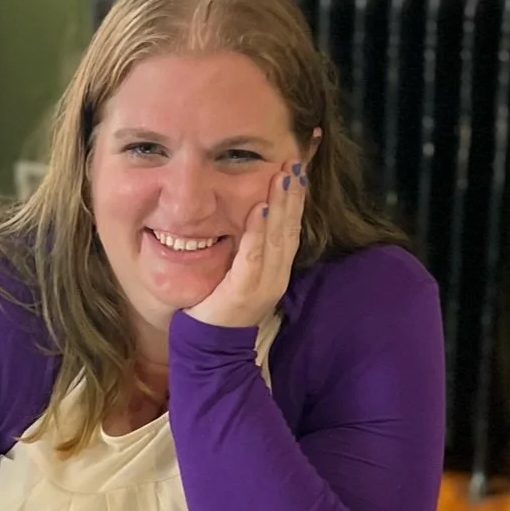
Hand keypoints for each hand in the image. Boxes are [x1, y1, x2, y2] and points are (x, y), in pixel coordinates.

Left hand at [184, 161, 306, 330]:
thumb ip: (250, 249)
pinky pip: (253, 256)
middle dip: (294, 194)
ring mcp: (263, 284)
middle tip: (295, 161)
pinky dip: (257, 232)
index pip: (292, 228)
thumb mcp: (241, 274)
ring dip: (282, 204)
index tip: (297, 170)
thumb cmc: (221, 307)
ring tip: (284, 176)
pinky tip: (260, 209)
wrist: (212, 348)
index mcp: (277, 270)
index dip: (296, 199)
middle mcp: (277, 275)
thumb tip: (251, 217)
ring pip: (278, 238)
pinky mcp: (244, 291)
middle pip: (290, 227)